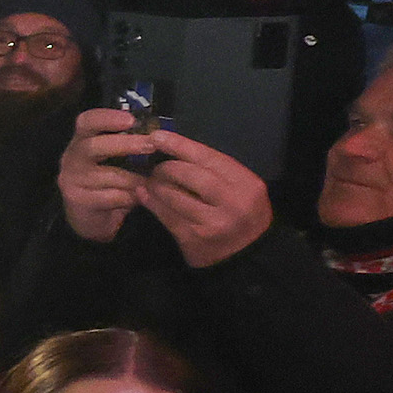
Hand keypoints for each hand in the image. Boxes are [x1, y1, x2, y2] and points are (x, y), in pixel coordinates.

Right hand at [56, 107, 154, 245]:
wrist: (90, 219)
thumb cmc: (108, 183)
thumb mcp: (115, 160)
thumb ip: (128, 145)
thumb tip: (159, 134)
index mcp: (81, 141)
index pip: (87, 121)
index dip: (107, 118)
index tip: (131, 120)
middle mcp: (72, 158)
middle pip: (94, 146)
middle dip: (126, 144)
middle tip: (152, 145)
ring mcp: (72, 180)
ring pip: (108, 175)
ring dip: (134, 178)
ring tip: (152, 180)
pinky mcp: (78, 201)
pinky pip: (110, 197)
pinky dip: (129, 197)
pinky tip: (140, 197)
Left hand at [131, 127, 274, 268]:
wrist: (247, 255)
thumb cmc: (242, 214)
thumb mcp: (242, 188)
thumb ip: (217, 170)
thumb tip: (177, 150)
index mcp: (247, 184)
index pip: (209, 158)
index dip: (180, 145)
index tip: (157, 136)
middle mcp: (232, 203)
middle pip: (191, 176)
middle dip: (168, 168)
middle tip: (156, 166)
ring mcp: (212, 224)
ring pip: (175, 197)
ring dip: (157, 186)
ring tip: (150, 181)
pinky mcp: (194, 239)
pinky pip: (167, 216)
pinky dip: (152, 203)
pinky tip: (144, 195)